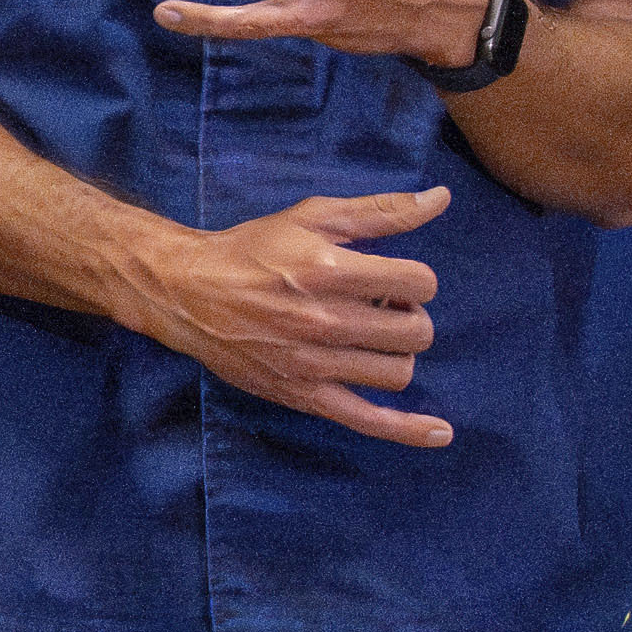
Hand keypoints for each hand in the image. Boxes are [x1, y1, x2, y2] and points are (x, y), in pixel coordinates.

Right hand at [124, 183, 456, 445]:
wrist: (189, 293)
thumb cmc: (254, 250)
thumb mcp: (315, 217)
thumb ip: (382, 210)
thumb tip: (441, 198)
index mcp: (330, 271)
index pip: (419, 283)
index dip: (417, 280)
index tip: (395, 280)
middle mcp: (325, 321)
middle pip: (416, 331)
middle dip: (410, 316)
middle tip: (384, 308)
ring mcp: (314, 364)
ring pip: (398, 373)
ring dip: (398, 354)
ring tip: (374, 340)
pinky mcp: (303, 396)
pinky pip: (367, 421)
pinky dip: (408, 430)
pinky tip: (440, 434)